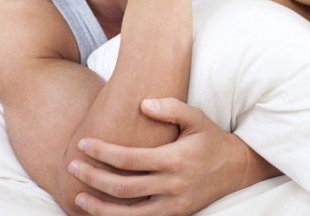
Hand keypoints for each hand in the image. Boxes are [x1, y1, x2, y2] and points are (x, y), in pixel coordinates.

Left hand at [68, 98, 246, 215]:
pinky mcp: (175, 215)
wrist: (237, 169)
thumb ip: (171, 108)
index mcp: (174, 159)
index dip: (102, 152)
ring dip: (99, 208)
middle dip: (92, 178)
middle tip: (72, 167)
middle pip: (122, 188)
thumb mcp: (196, 117)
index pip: (128, 159)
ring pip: (128, 214)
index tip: (83, 144)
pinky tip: (102, 212)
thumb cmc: (211, 139)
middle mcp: (172, 186)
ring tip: (78, 198)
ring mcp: (173, 205)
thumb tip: (143, 105)